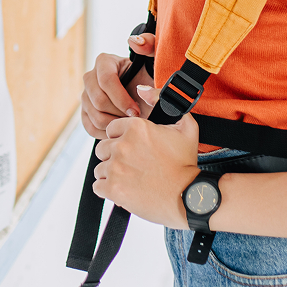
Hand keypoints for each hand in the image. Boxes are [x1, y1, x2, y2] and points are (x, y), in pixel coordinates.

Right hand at [79, 32, 157, 138]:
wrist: (146, 98)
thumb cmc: (150, 80)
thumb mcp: (154, 62)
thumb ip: (150, 46)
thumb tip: (134, 41)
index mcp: (104, 62)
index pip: (106, 80)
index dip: (121, 98)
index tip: (136, 111)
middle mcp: (90, 77)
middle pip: (98, 100)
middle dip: (119, 113)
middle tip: (136, 119)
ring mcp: (86, 96)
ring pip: (94, 116)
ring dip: (116, 124)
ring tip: (131, 123)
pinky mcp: (85, 113)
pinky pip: (90, 127)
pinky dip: (107, 133)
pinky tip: (122, 129)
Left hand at [92, 110, 200, 227]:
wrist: (189, 196)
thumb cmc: (187, 163)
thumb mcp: (185, 126)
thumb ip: (162, 100)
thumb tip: (141, 89)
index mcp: (135, 127)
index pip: (111, 129)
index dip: (122, 139)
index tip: (134, 149)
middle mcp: (122, 145)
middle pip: (103, 148)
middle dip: (114, 156)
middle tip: (133, 166)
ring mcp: (115, 167)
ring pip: (100, 168)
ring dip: (112, 174)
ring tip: (131, 179)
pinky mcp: (113, 189)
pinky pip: (98, 186)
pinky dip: (108, 190)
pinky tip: (124, 190)